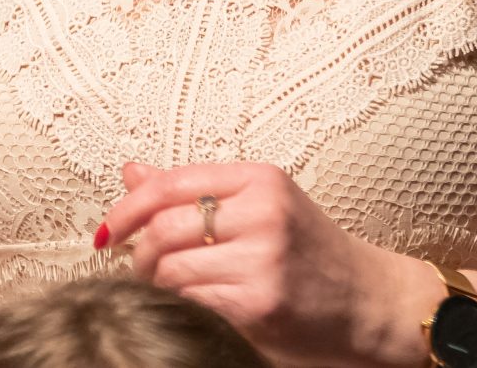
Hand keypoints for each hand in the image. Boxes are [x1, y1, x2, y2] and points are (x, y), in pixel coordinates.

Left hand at [101, 161, 436, 366]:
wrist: (367, 301)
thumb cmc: (311, 252)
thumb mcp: (261, 204)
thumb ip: (197, 190)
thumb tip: (133, 172)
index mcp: (260, 179)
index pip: (172, 183)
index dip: (128, 207)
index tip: (109, 229)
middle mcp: (263, 212)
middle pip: (165, 226)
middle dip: (139, 252)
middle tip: (139, 265)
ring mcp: (262, 259)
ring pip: (172, 269)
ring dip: (156, 283)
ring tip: (164, 286)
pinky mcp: (259, 303)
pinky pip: (193, 302)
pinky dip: (180, 305)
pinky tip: (190, 304)